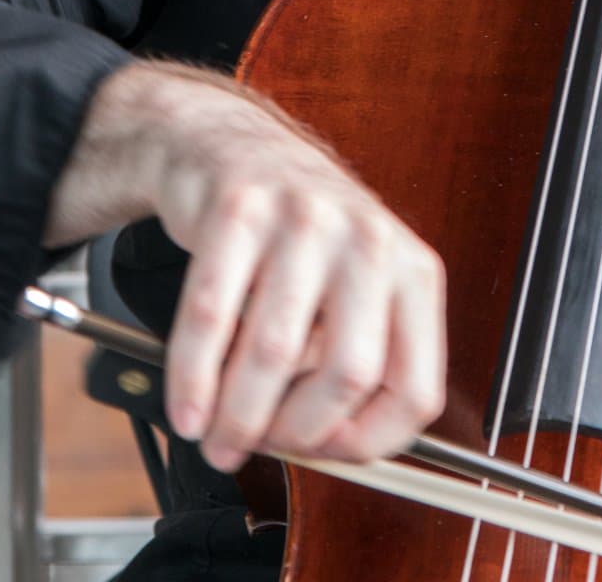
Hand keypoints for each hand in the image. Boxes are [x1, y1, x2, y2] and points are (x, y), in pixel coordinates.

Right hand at [149, 79, 445, 472]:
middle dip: (295, 433)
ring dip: (236, 416)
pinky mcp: (240, 210)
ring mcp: (306, 220)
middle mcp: (369, 242)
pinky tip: (186, 407)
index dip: (369, 441)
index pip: (415, 387)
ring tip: (214, 441)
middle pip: (348, 374)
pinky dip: (192, 377)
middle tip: (259, 449)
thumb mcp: (356, 285)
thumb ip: (355, 358)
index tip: (329, 456)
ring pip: (275, 351)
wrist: (232, 145)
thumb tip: (331, 451)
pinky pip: (211, 315)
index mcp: (412, 273)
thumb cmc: (300, 235)